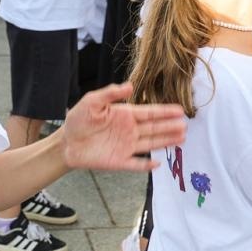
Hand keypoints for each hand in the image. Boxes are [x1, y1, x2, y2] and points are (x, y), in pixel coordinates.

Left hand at [60, 82, 186, 172]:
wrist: (66, 143)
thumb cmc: (78, 119)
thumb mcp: (92, 102)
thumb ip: (110, 94)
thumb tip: (129, 85)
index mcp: (125, 115)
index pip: (149, 113)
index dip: (164, 112)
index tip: (180, 110)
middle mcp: (129, 130)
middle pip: (154, 128)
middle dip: (170, 126)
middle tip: (186, 125)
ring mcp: (126, 146)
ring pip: (150, 144)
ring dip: (165, 142)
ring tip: (182, 138)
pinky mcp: (119, 161)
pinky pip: (136, 164)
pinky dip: (146, 165)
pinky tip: (158, 164)